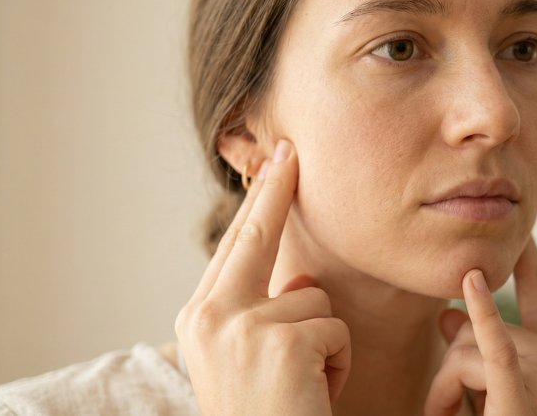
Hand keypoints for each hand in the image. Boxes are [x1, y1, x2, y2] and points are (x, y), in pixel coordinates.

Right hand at [174, 140, 350, 415]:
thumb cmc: (266, 413)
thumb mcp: (251, 360)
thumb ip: (263, 313)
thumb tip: (299, 279)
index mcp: (199, 318)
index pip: (234, 247)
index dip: (258, 204)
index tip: (274, 163)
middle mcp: (208, 316)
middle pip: (255, 237)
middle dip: (277, 189)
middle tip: (291, 148)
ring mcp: (239, 327)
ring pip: (313, 298)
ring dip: (324, 341)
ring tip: (303, 384)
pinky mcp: (278, 343)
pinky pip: (333, 328)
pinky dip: (337, 362)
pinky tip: (314, 393)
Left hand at [425, 238, 536, 415]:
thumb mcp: (500, 390)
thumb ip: (478, 352)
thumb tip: (447, 314)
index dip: (524, 258)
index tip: (517, 229)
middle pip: (482, 325)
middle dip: (455, 363)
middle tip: (447, 406)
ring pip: (468, 349)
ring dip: (445, 386)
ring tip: (447, 415)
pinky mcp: (524, 401)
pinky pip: (497, 349)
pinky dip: (483, 315)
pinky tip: (471, 283)